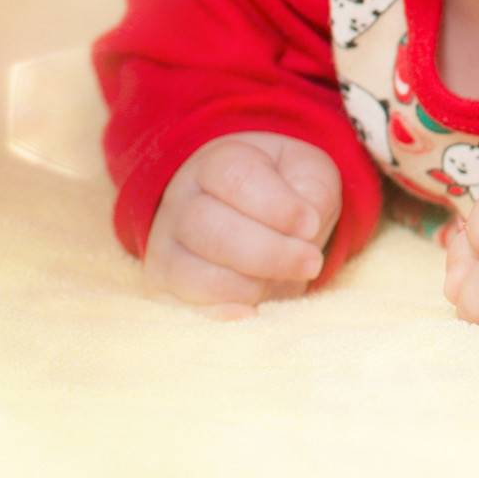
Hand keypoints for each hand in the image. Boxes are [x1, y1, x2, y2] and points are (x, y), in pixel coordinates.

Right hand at [143, 130, 341, 320]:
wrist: (257, 217)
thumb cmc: (285, 189)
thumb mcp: (308, 173)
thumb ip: (313, 190)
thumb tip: (303, 231)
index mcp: (217, 163)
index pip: (236, 178)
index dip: (277, 205)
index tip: (311, 225)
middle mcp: (182, 203)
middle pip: (211, 229)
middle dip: (269, 253)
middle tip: (311, 261)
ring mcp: (167, 248)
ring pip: (196, 275)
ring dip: (251, 285)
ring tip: (285, 280)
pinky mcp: (165, 290)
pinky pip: (187, 311)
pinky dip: (224, 315)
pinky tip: (255, 311)